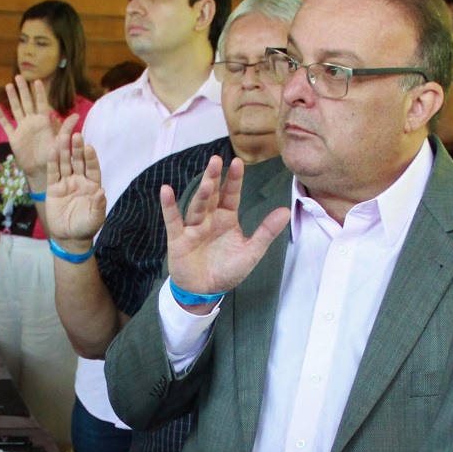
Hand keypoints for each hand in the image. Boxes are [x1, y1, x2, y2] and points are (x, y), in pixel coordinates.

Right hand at [0, 78, 61, 180]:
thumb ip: (66, 128)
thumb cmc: (52, 156)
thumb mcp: (60, 141)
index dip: (39, 92)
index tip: (37, 80)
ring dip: (12, 98)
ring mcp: (22, 128)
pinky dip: (1, 118)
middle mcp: (32, 122)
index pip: (41, 103)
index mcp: (43, 121)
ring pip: (16, 109)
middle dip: (23, 89)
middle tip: (19, 76)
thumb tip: (77, 115)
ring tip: (8, 86)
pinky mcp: (14, 137)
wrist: (41, 170)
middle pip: (26, 102)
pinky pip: (7, 126)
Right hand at [41, 125, 105, 248]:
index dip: (91, 158)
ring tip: (63, 137)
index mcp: (92, 185)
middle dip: (77, 149)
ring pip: (65, 164)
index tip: (89, 147)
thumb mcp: (95, 218)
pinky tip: (53, 150)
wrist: (69, 237)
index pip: (92, 168)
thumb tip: (101, 191)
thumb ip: (99, 205)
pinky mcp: (53, 188)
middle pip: (78, 161)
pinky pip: (53, 173)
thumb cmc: (86, 227)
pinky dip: (52, 162)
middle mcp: (79, 181)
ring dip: (64, 151)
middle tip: (76, 135)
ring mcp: (66, 183)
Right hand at [160, 154, 289, 307]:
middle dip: (214, 177)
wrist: (205, 291)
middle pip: (212, 195)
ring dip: (201, 193)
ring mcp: (193, 227)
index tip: (238, 161)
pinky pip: (173, 220)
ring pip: (197, 206)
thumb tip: (287, 210)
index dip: (234, 180)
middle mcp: (209, 218)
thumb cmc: (227, 270)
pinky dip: (169, 206)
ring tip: (208, 179)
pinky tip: (165, 190)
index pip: (231, 195)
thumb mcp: (251, 252)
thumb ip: (266, 231)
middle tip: (217, 159)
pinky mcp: (178, 239)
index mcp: (226, 218)